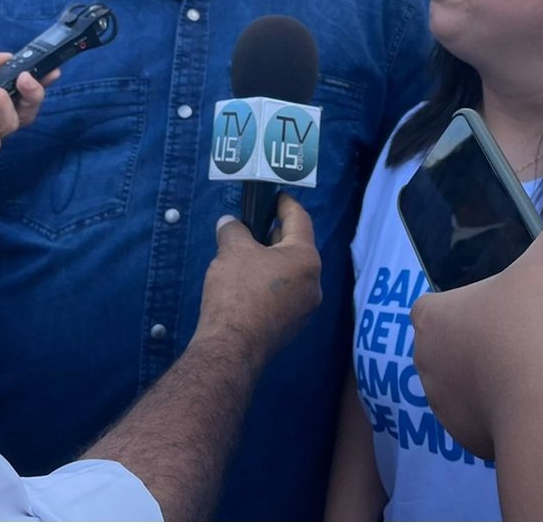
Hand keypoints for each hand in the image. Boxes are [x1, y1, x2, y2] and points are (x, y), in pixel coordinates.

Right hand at [194, 192, 322, 364]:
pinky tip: (246, 284)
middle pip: (295, 247)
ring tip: (244, 254)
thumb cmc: (237, 291)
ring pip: (289, 272)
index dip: (285, 203)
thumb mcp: (232, 250)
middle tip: (252, 225)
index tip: (273, 196)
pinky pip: (284, 293)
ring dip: (270, 260)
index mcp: (306, 258)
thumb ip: (233, 230)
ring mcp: (304, 308)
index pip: (299, 219)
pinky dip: (269, 282)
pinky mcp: (291, 326)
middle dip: (273, 234)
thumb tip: (229, 223)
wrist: (231, 347)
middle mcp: (313, 283)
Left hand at [410, 220, 542, 460]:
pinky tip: (530, 403)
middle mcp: (424, 363)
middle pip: (448, 346)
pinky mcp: (464, 439)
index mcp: (430, 319)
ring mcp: (441, 406)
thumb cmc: (532, 323)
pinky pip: (481, 419)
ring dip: (487, 379)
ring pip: (463, 385)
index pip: (432, 306)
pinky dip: (500, 413)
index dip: (461, 304)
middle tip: (518, 337)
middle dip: (476, 343)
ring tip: (529, 372)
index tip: (495, 306)